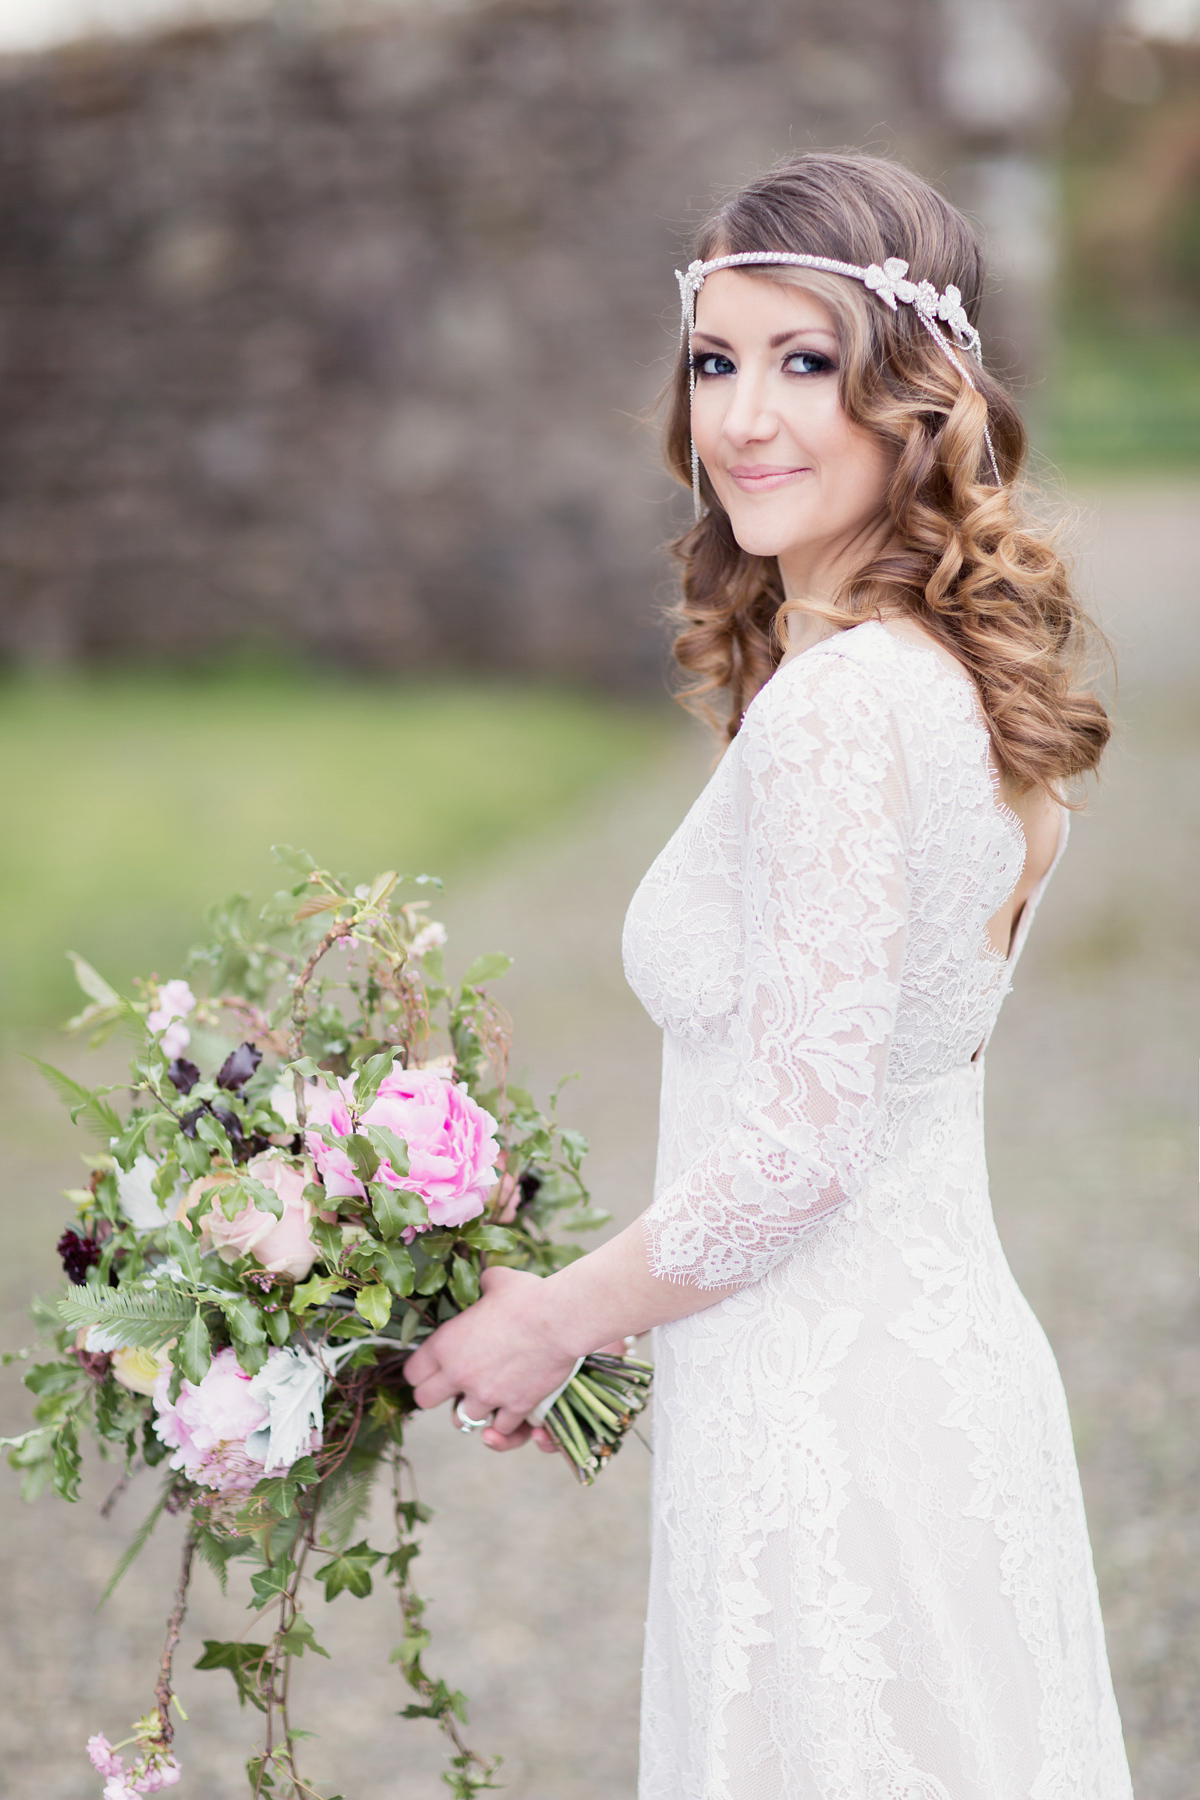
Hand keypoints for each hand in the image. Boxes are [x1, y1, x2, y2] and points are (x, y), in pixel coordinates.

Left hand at [405, 1266, 577, 1452]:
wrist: (560, 1319)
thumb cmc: (527, 1295)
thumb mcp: (496, 1281)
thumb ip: (482, 1285)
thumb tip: (485, 1283)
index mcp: (446, 1344)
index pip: (412, 1373)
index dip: (420, 1370)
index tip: (431, 1367)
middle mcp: (459, 1374)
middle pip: (425, 1400)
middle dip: (437, 1395)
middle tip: (452, 1386)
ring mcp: (487, 1394)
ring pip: (462, 1420)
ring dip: (471, 1409)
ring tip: (482, 1397)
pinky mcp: (515, 1406)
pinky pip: (502, 1428)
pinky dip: (505, 1421)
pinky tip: (511, 1405)